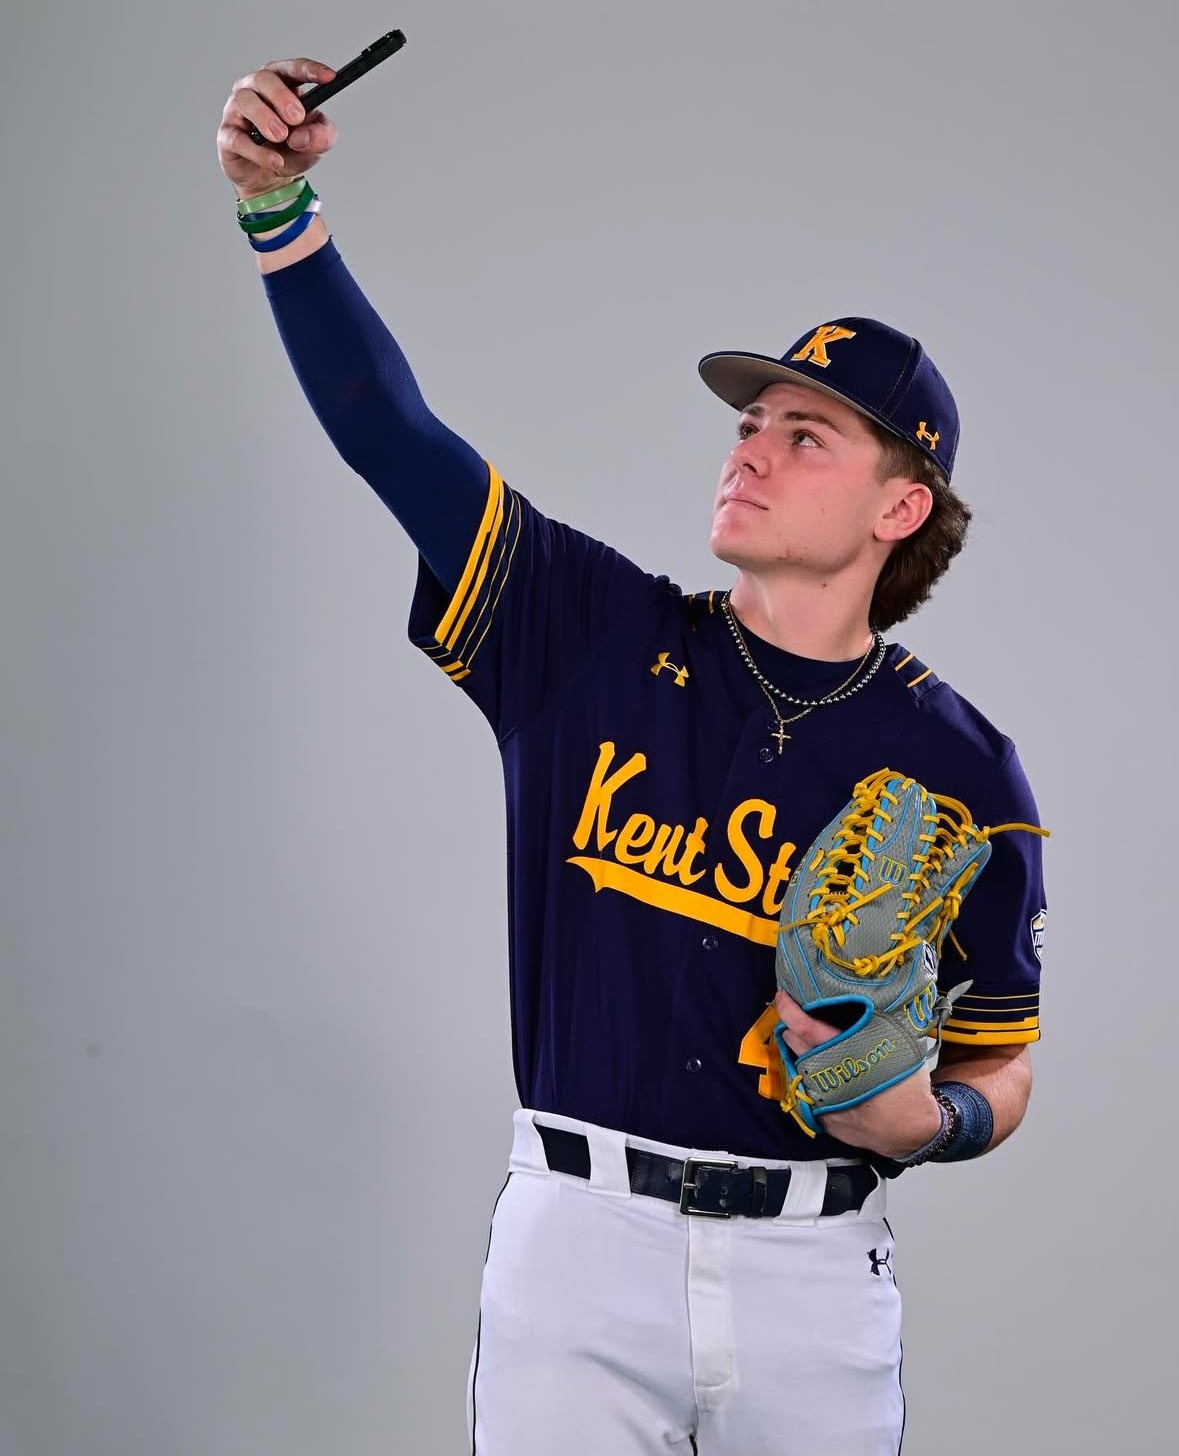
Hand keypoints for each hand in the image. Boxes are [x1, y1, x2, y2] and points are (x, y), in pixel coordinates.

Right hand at [217, 58, 338, 199]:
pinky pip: (237, 138)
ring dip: (265, 117)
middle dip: (281, 95)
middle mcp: (256, 91)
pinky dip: (257, 151)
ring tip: (281, 136)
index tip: (329, 77)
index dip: (309, 70)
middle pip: (264, 78)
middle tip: (296, 117)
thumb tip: (304, 135)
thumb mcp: (317, 143)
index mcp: (281, 85)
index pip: (293, 69)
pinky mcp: (227, 136)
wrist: (271, 180)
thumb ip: (322, 135)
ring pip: (245, 101)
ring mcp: (238, 111)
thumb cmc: (291, 150)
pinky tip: (275, 161)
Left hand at [774, 989, 942, 1160]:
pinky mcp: (820, 1116)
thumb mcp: (894, 1047)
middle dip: (791, 1027)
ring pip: (797, 1066)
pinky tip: (825, 1073)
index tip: (783, 996)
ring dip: (800, 1053)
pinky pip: (807, 1090)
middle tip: (798, 1015)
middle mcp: (825, 1075)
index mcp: (842, 1054)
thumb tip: (858, 1007)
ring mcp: (819, 1097)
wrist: (910, 1131)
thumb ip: (870, 1028)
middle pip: (794, 1043)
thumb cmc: (906, 1086)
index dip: (788, 1009)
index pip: (804, 1027)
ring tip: (811, 1044)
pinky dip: (811, 1078)